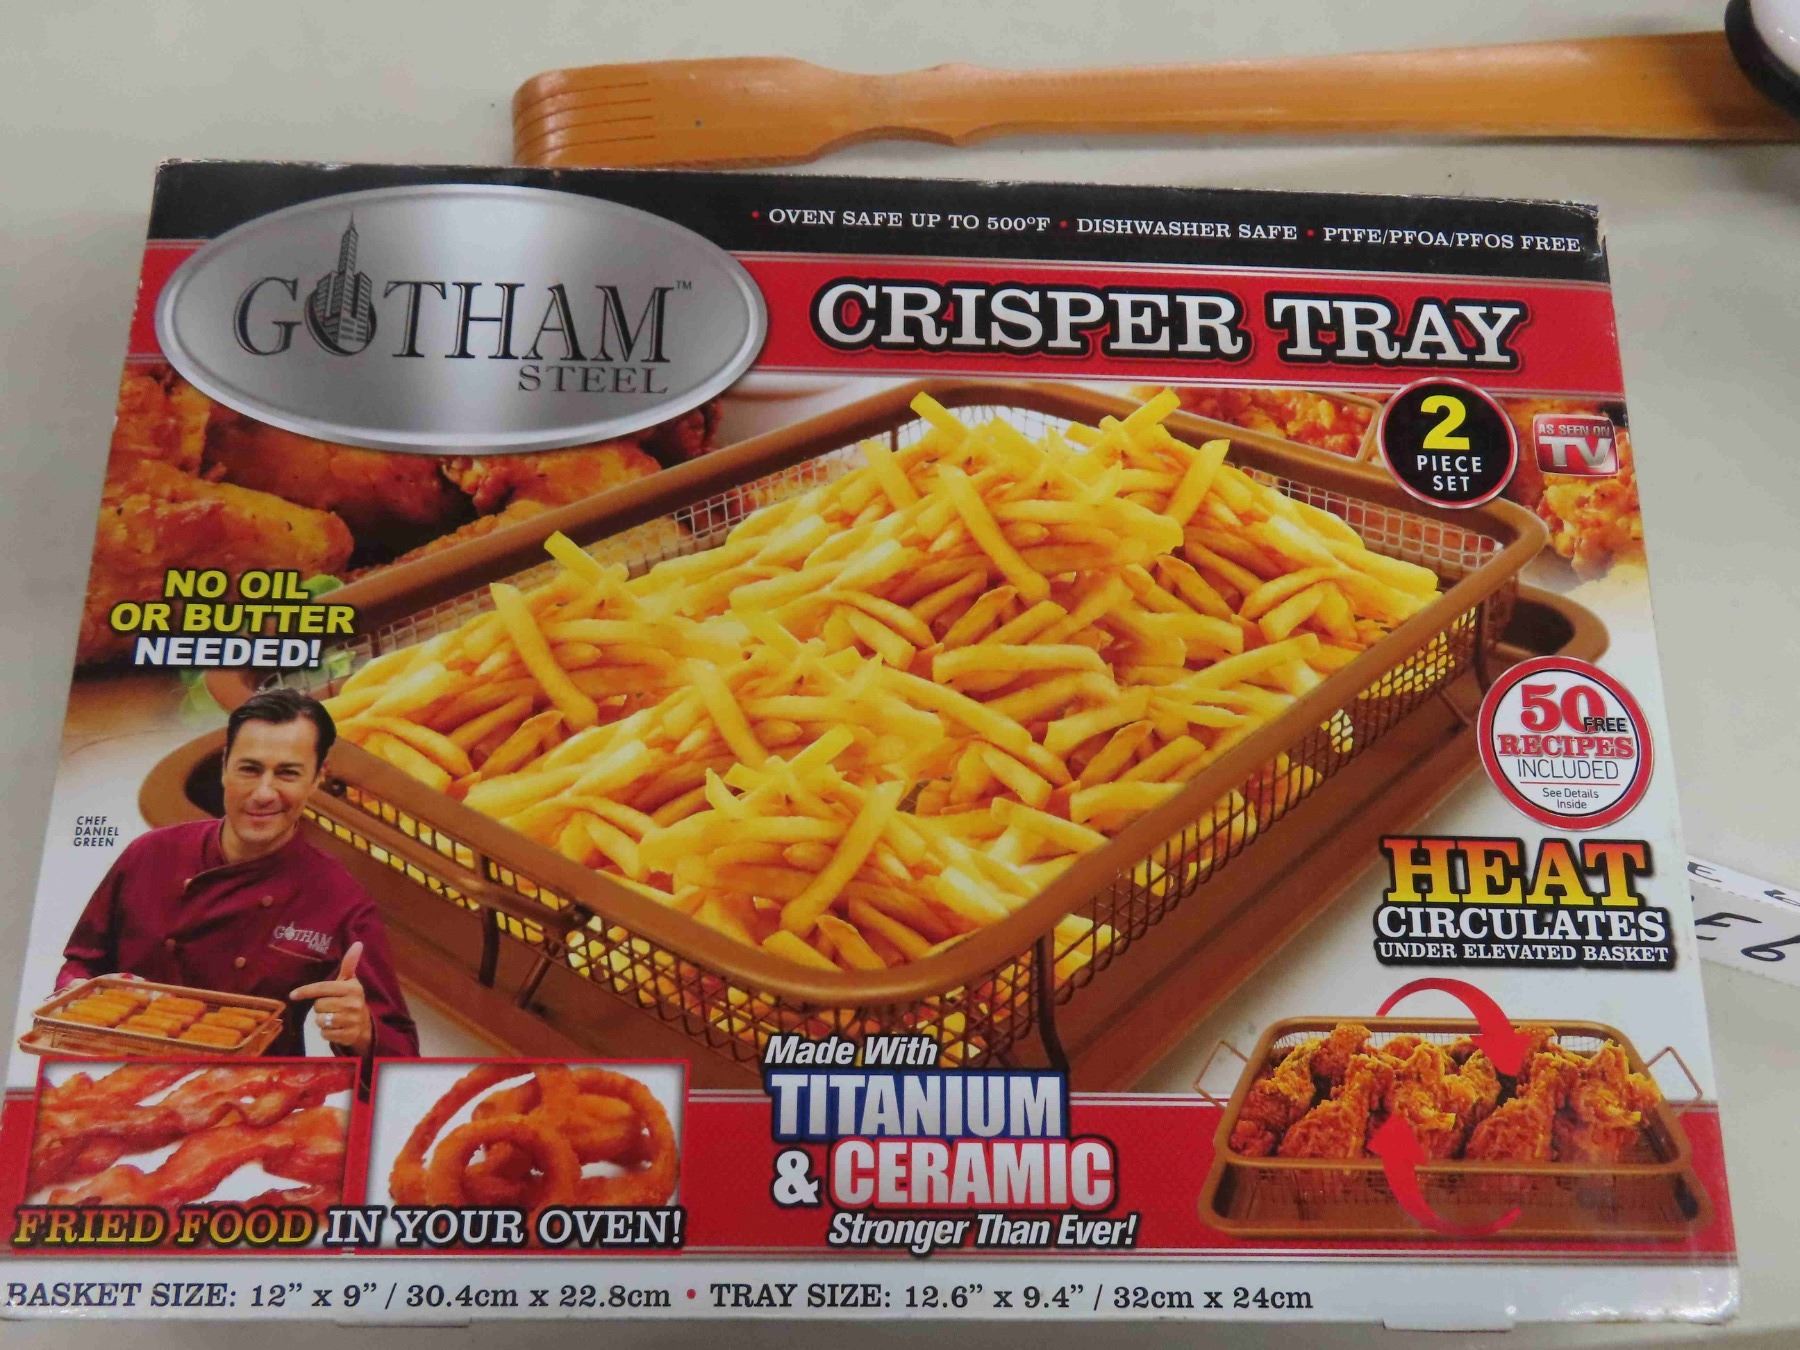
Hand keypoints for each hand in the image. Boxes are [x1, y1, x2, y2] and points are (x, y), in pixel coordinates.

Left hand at [290, 941, 370, 1056]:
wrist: (365, 1025)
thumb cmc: (351, 999)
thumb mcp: (350, 982)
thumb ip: (349, 963)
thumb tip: (358, 943)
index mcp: (352, 988)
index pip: (323, 988)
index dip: (306, 991)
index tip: (292, 995)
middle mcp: (353, 1004)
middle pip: (319, 1005)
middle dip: (320, 1007)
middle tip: (330, 1006)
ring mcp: (351, 1021)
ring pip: (320, 1020)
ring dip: (322, 1020)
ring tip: (332, 1017)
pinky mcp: (348, 1036)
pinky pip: (325, 1034)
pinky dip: (326, 1032)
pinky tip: (335, 1028)